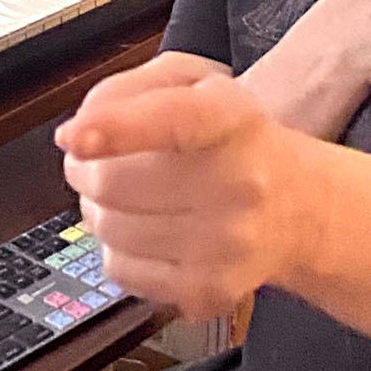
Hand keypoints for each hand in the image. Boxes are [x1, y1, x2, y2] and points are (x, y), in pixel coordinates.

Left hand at [57, 54, 309, 320]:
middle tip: (95, 163)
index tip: (75, 137)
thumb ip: (127, 89)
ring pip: (109, 228)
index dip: (115, 128)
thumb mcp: (192, 82)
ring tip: (127, 196)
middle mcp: (239, 182)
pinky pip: (121, 270)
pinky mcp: (209, 289)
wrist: (295, 206)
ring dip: (98, 209)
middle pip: (113, 182)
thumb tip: (76, 134)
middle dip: (84, 170)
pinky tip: (146, 231)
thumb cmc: (231, 139)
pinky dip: (117, 249)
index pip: (172, 120)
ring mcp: (227, 243)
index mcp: (230, 118)